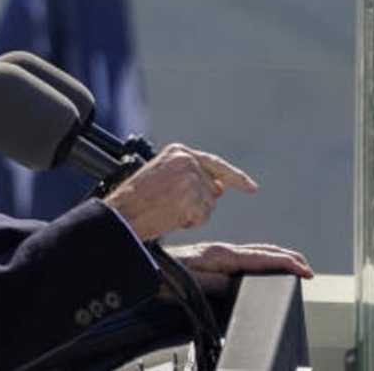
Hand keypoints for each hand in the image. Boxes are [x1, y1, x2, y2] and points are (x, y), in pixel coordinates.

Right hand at [103, 143, 257, 240]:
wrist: (122, 210)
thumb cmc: (135, 198)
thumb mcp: (163, 177)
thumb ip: (191, 177)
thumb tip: (219, 188)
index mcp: (178, 151)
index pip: (215, 164)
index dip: (235, 177)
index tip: (252, 188)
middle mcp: (187, 161)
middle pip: (211, 189)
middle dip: (199, 203)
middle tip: (170, 208)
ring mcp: (191, 178)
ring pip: (208, 205)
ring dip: (192, 213)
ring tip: (166, 210)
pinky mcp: (192, 197)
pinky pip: (202, 216)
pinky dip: (189, 222)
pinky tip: (170, 216)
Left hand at [160, 242, 314, 295]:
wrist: (144, 261)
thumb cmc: (163, 273)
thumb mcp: (192, 282)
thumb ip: (217, 283)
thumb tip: (237, 284)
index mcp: (220, 255)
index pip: (261, 259)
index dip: (286, 264)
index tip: (306, 269)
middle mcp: (221, 251)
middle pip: (262, 251)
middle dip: (287, 258)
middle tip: (307, 266)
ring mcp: (216, 252)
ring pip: (253, 251)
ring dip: (275, 256)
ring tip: (292, 263)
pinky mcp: (211, 256)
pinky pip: (243, 255)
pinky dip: (260, 258)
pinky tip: (261, 263)